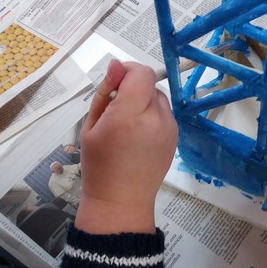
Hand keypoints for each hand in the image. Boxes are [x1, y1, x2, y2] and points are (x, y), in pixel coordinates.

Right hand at [75, 60, 177, 233]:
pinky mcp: (176, 136)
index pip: (141, 73)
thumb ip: (105, 92)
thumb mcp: (90, 126)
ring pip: (158, 97)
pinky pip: (164, 112)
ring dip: (144, 101)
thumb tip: (116, 65)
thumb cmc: (100, 166)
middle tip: (116, 111)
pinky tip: (139, 134)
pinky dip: (152, 114)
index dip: (127, 71)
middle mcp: (155, 119)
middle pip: (149, 84)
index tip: (115, 83)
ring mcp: (169, 128)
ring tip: (129, 125)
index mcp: (130, 116)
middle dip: (133, 88)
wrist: (121, 201)